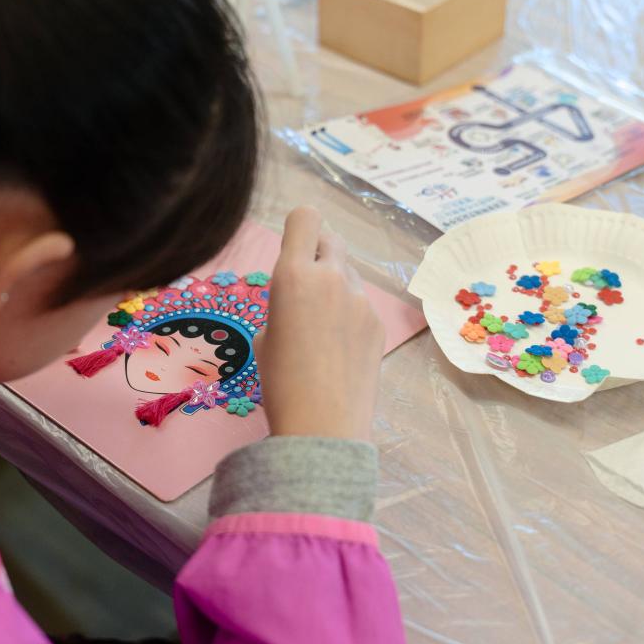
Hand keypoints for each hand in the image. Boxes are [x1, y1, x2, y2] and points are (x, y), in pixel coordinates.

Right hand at [255, 207, 384, 441]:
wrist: (323, 425)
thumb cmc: (279, 382)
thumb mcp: (265, 335)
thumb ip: (283, 302)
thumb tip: (298, 302)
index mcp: (293, 275)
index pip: (305, 217)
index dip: (298, 227)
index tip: (293, 249)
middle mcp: (331, 277)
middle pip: (330, 238)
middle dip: (317, 253)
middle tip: (306, 286)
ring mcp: (360, 300)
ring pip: (346, 273)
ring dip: (334, 285)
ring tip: (322, 330)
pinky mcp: (377, 323)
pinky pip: (360, 303)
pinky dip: (349, 315)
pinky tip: (341, 350)